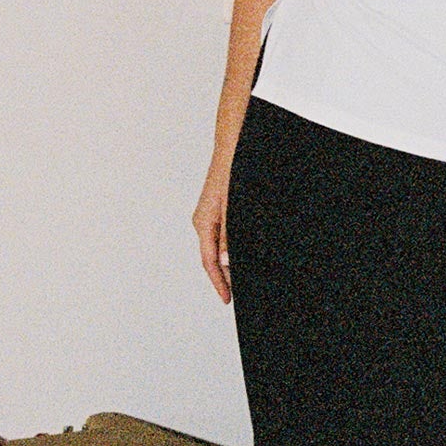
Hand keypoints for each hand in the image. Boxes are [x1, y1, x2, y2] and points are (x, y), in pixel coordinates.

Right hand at [193, 161, 231, 303]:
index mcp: (203, 223)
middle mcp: (203, 221)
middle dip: (225, 276)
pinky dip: (230, 248)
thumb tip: (227, 261)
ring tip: (242, 278)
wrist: (233, 146)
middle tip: (238, 293)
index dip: (219, 282)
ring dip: (229, 263)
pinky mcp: (217, 209)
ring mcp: (209, 215)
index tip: (227, 299)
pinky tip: (241, 253)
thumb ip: (229, 236)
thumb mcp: (233, 208)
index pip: (209, 261)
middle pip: (212, 257)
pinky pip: (221, 236)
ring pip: (217, 247)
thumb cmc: (232, 172)